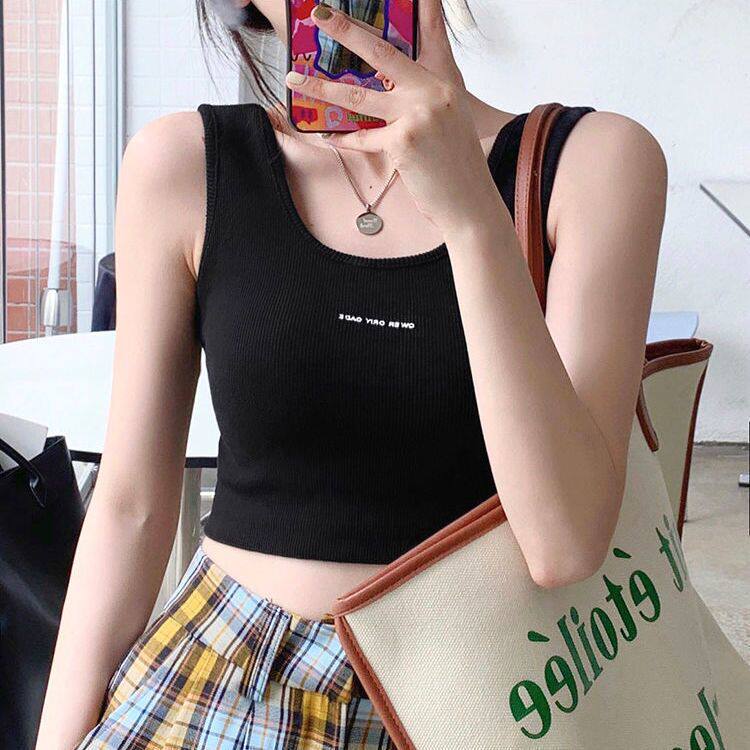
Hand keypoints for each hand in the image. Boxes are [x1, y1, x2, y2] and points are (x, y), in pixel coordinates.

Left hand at [284, 0, 499, 232]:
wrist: (469, 202)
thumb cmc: (457, 164)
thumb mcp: (450, 118)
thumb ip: (424, 95)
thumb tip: (389, 86)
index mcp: (445, 81)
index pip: (430, 32)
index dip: (418, 6)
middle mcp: (432, 91)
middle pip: (381, 52)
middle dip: (346, 30)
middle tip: (320, 15)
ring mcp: (417, 115)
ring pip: (358, 96)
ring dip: (321, 88)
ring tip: (295, 80)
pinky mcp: (403, 142)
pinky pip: (362, 137)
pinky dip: (343, 138)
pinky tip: (328, 135)